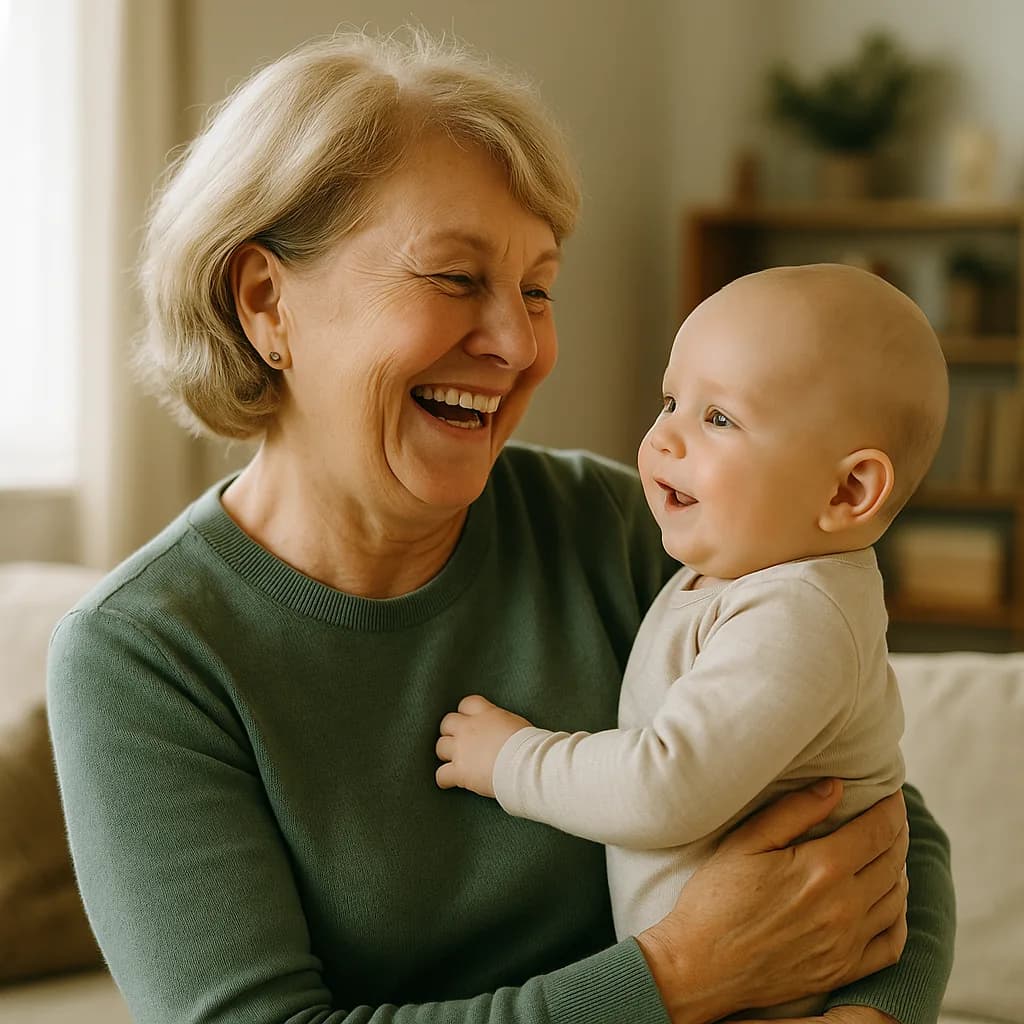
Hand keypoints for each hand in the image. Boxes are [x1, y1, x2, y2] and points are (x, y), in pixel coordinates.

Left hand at [435, 695, 532, 796]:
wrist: (526, 764)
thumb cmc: (529, 745)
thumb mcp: (517, 724)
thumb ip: (502, 723)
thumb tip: (503, 730)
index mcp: (486, 714)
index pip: (467, 704)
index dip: (467, 713)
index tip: (471, 721)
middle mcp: (469, 728)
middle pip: (447, 722)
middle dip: (451, 732)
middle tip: (461, 742)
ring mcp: (461, 750)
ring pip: (441, 747)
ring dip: (446, 754)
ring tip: (455, 762)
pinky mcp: (459, 771)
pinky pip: (441, 775)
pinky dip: (444, 779)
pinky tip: (449, 782)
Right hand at [637, 780, 908, 1023]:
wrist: (701, 966)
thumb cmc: (716, 899)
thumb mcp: (746, 842)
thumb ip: (794, 811)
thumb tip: (835, 787)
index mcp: (822, 869)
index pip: (878, 831)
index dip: (891, 809)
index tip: (892, 794)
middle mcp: (844, 907)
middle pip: (893, 862)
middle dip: (897, 834)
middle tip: (891, 817)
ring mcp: (847, 943)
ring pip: (896, 900)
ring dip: (899, 871)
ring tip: (888, 853)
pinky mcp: (843, 970)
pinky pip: (892, 944)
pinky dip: (899, 918)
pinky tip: (889, 904)